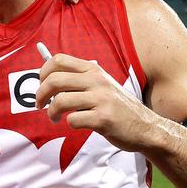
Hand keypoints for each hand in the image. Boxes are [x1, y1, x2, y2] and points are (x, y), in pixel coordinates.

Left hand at [36, 53, 157, 152]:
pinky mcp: (104, 118)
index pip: (58, 60)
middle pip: (54, 80)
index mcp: (93, 69)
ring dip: (52, 112)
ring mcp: (101, 99)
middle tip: (40, 105)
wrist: (146, 127)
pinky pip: (73, 120)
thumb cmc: (117, 106)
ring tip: (54, 118)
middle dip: (40, 94)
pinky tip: (77, 124)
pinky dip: (70, 124)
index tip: (41, 85)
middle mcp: (97, 80)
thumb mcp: (101, 84)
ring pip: (61, 101)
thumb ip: (78, 79)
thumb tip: (46, 77)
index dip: (43, 72)